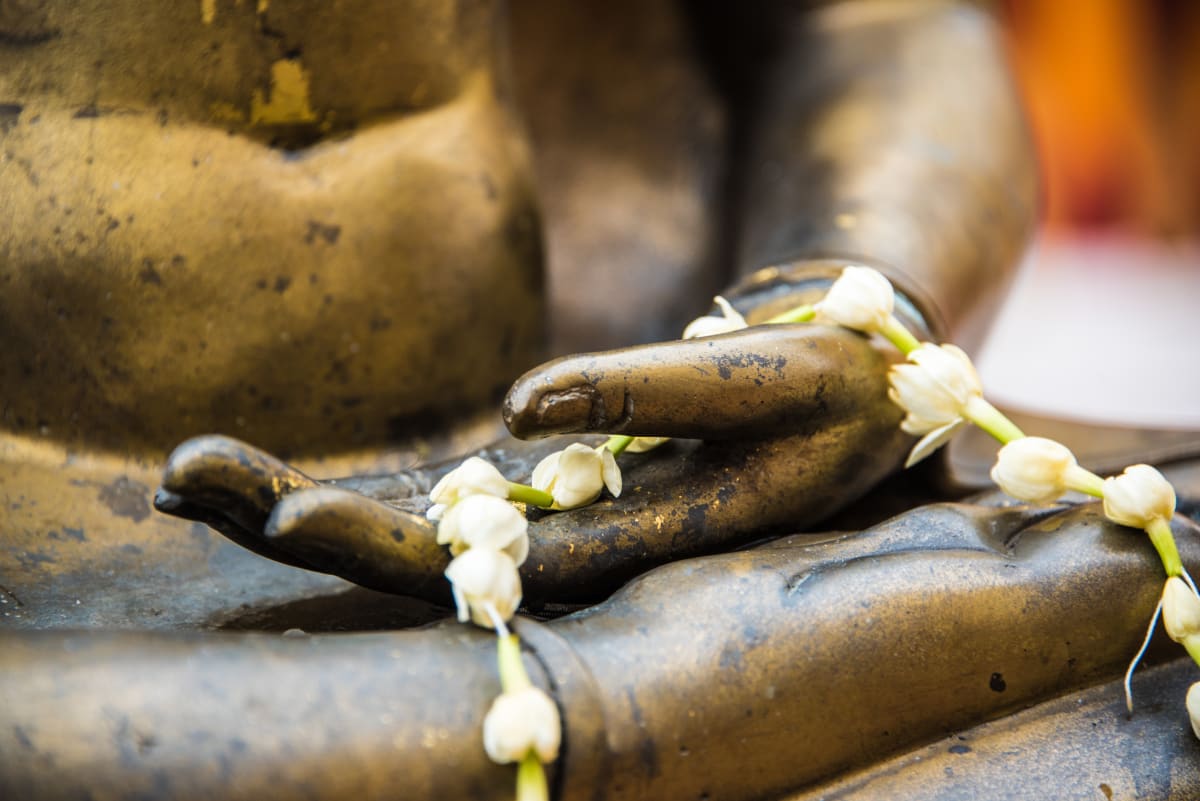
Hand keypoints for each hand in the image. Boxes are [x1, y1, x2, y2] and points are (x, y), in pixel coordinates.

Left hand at [156, 323, 911, 603]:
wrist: (844, 403)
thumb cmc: (820, 396)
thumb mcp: (758, 389)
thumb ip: (644, 392)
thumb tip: (519, 400)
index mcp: (626, 546)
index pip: (485, 566)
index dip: (385, 545)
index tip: (289, 516)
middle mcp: (568, 550)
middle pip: (414, 555)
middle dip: (301, 521)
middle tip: (188, 480)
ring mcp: (541, 519)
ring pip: (405, 530)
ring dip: (294, 506)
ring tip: (190, 478)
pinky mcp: (533, 485)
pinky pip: (429, 499)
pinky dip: (348, 489)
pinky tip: (265, 481)